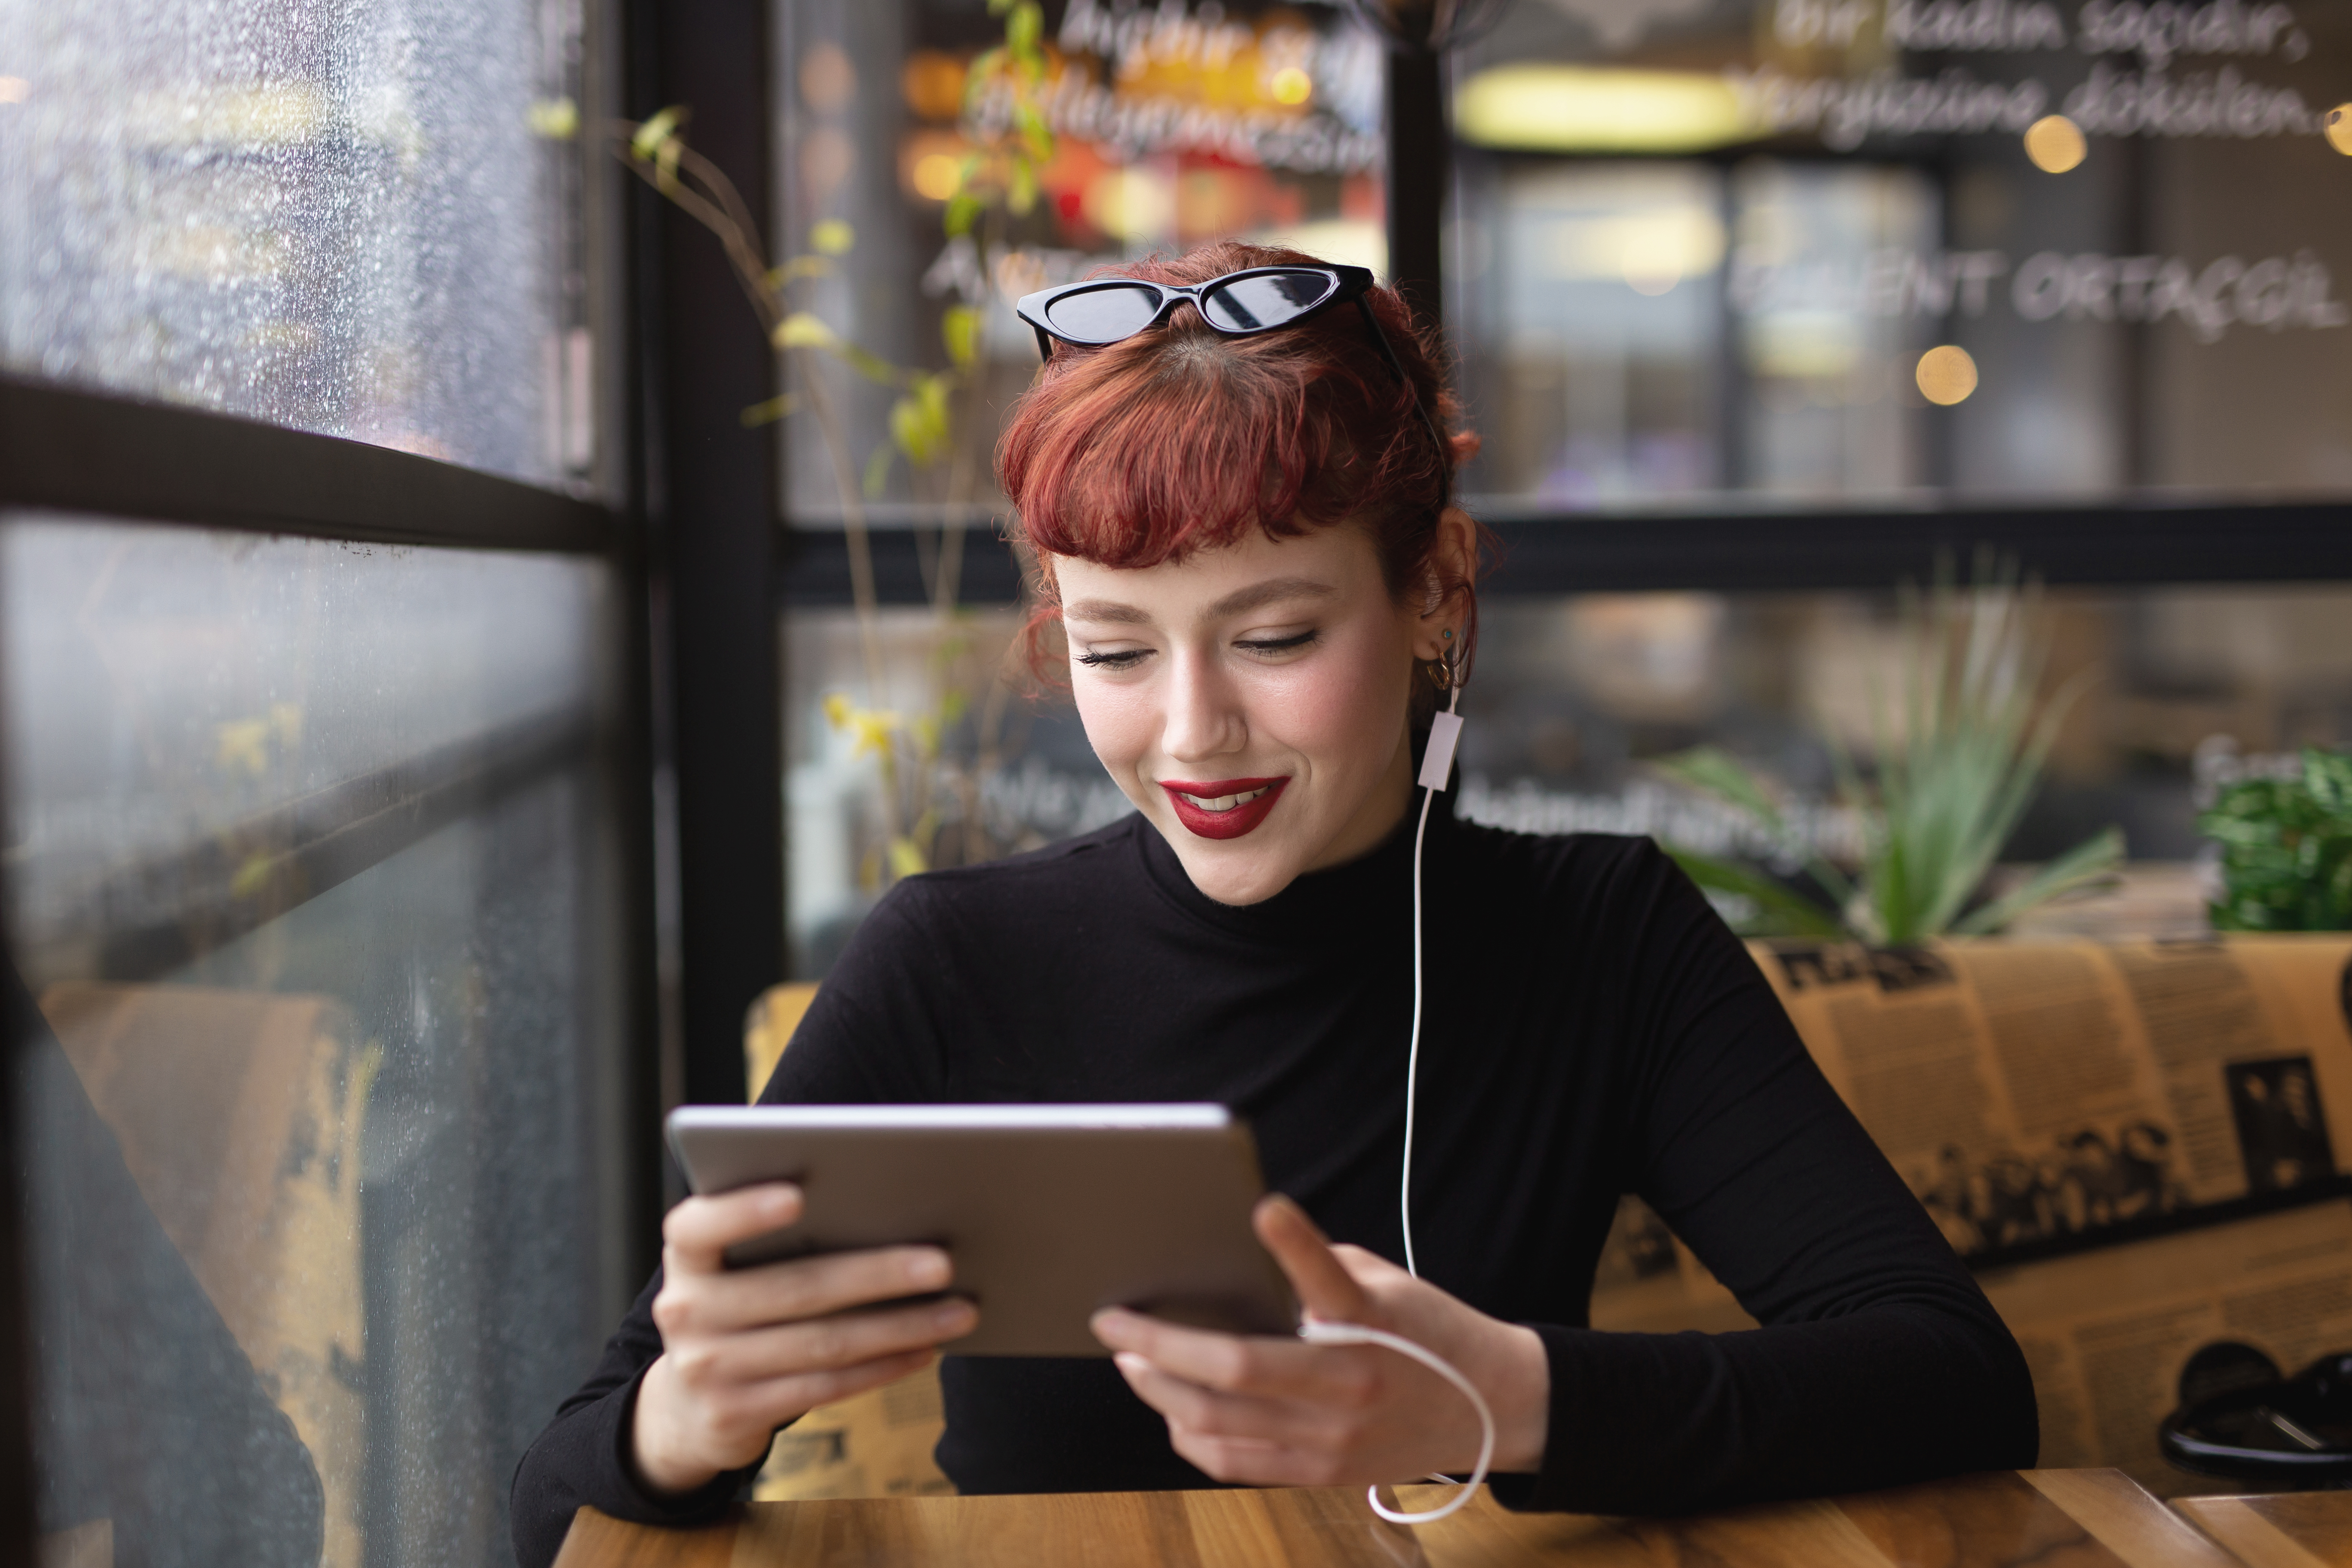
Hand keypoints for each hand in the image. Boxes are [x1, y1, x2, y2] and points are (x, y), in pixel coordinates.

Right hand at [631, 1183, 977, 1496]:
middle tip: (943, 1262)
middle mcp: (685, 1310)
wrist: (685, 1405)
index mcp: (686, 1256)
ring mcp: (707, 1367)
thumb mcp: (734, 1266)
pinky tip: (923, 1350)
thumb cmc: (735, 1305)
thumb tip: (887, 1212)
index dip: (746, 1209)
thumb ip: (782, 1237)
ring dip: (899, 1326)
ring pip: (822, 1343)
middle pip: (796, 1287)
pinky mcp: (735, 1414)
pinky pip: (823, 1387)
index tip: (800, 1194)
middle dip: (878, 1273)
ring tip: (958, 1311)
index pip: (701, 1225)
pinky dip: (881, 1367)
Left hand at [1091, 1194, 1548, 1486]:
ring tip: (1133, 1364)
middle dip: (1160, 1344)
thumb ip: (1321, 1273)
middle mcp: (1350, 1386)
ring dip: (1161, 1392)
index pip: (1329, 1278)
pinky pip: (1235, 1462)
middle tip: (1117, 1323)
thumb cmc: (1428, 1333)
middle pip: (1237, 1369)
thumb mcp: (1388, 1284)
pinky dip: (1191, 1435)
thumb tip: (1241, 1260)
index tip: (1263, 1207)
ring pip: (1219, 1423)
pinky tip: (1172, 1409)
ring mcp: (1333, 1439)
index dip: (1295, 1242)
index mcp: (1372, 1324)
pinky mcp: (1323, 1473)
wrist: (1491, 1408)